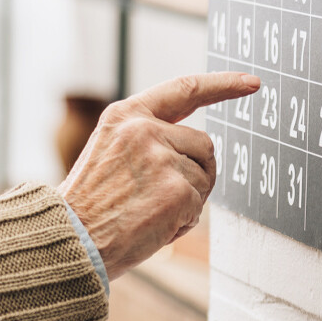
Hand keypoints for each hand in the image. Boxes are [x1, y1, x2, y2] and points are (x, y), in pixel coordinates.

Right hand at [57, 72, 260, 279]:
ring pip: (204, 177)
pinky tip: (152, 225)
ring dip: (187, 199)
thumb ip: (146, 140)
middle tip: (160, 196)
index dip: (222, 84)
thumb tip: (195, 152)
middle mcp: (144, 129)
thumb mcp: (108, 152)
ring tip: (147, 210)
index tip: (251, 82)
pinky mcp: (177, 190)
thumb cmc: (88, 204)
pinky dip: (181, 222)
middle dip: (195, 172)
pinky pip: (199, 206)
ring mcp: (162, 158)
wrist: (70, 238)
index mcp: (125, 115)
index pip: (183, 90)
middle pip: (203, 144)